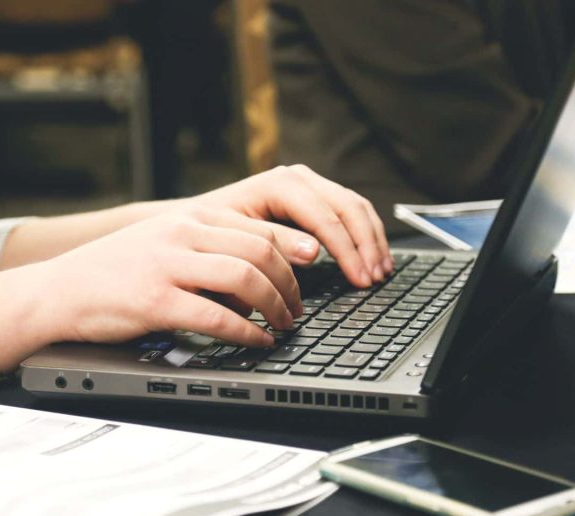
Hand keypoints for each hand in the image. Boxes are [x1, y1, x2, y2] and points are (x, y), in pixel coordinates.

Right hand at [36, 207, 303, 346]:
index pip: (258, 228)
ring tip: (283, 326)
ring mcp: (168, 265)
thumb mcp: (162, 243)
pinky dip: (246, 332)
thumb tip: (257, 276)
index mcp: (188, 218)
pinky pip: (217, 316)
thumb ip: (205, 249)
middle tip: (297, 310)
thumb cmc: (112, 273)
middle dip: (290, 284)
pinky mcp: (155, 300)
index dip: (293, 253)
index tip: (311, 273)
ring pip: (245, 278)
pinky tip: (257, 341)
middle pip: (260, 251)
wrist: (57, 291)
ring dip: (275, 306)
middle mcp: (181, 233)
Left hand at [187, 165, 392, 286]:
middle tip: (375, 279)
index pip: (326, 216)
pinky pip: (350, 212)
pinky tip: (373, 258)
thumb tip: (314, 252)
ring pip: (355, 207)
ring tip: (381, 272)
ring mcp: (308, 185)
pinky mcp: (313, 197)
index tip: (360, 278)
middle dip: (366, 245)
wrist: (193, 222)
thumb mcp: (236, 240)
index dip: (347, 250)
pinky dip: (366, 235)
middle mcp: (297, 178)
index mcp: (279, 184)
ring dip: (372, 240)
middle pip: (348, 207)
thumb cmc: (209, 234)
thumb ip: (274, 243)